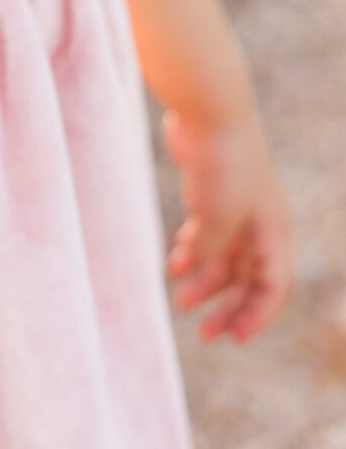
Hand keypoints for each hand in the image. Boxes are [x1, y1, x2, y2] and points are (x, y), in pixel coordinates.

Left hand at [162, 108, 291, 343]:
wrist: (208, 110)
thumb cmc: (222, 164)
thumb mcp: (220, 219)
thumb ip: (215, 252)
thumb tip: (203, 268)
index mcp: (271, 230)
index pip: (275, 285)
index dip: (258, 315)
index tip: (235, 337)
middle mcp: (258, 221)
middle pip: (248, 277)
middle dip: (229, 306)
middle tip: (204, 333)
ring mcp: (235, 205)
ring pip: (224, 257)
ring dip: (205, 281)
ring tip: (180, 300)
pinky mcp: (211, 190)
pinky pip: (206, 232)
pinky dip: (192, 251)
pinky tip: (174, 264)